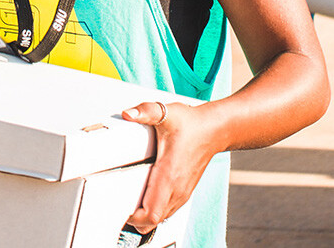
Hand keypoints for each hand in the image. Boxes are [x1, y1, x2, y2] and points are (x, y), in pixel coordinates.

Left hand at [120, 101, 214, 234]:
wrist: (214, 130)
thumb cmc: (191, 123)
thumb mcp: (166, 113)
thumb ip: (145, 111)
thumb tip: (128, 114)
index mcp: (168, 175)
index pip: (151, 214)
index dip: (134, 217)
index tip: (121, 208)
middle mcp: (176, 189)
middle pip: (152, 222)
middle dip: (134, 219)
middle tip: (119, 205)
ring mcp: (181, 193)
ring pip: (160, 218)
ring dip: (144, 216)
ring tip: (128, 201)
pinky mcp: (183, 192)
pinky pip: (167, 211)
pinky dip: (154, 211)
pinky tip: (144, 199)